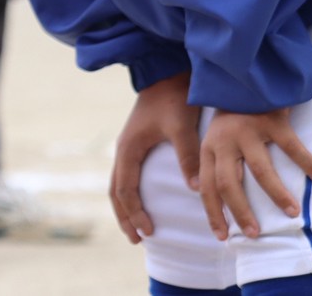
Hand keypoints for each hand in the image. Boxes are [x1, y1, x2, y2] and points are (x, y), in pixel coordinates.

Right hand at [110, 72, 200, 243]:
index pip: (126, 190)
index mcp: (129, 149)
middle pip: (115, 191)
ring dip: (125, 206)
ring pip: (118, 183)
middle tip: (137, 240)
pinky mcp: (136, 142)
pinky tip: (141, 199)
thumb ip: (187, 157)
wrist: (167, 72)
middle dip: (125, 216)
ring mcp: (127, 145)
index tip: (150, 232)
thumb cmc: (174, 99)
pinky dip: (129, 192)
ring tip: (136, 226)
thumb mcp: (182, 127)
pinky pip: (126, 174)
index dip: (136, 213)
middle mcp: (123, 149)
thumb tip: (195, 189)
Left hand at [199, 108, 311, 240]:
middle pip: (229, 183)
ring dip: (277, 195)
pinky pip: (291, 147)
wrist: (245, 78)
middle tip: (255, 233)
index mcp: (208, 148)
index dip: (214, 213)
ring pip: (260, 170)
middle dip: (241, 212)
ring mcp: (247, 130)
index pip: (207, 186)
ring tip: (292, 213)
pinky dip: (306, 163)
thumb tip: (214, 201)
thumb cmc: (233, 117)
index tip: (223, 236)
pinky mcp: (270, 120)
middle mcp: (223, 140)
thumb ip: (216, 164)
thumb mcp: (216, 139)